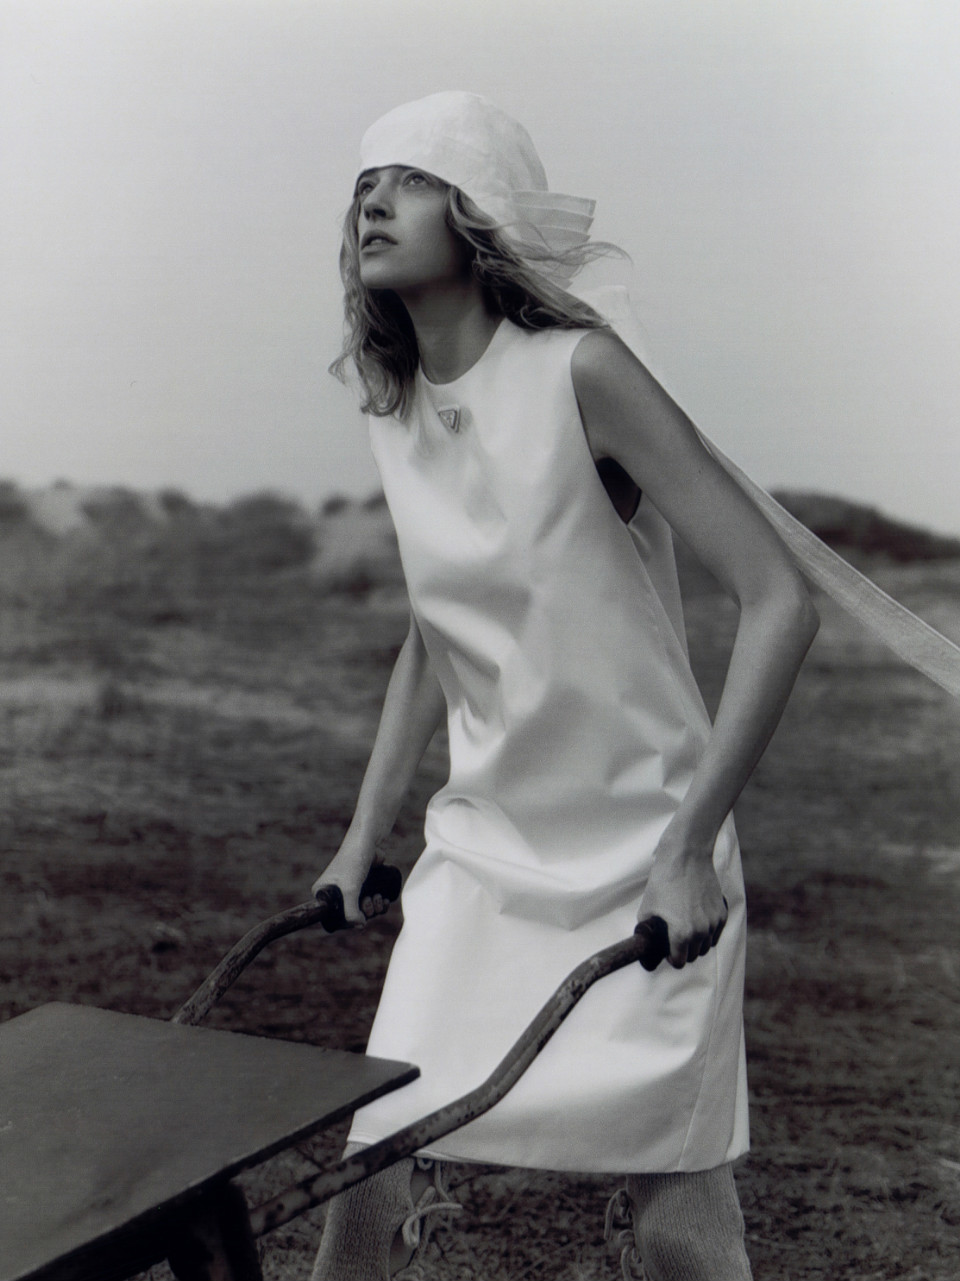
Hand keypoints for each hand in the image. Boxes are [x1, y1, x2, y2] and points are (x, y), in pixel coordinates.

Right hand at [311, 842, 388, 928]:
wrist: (369, 841)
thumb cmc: (353, 860)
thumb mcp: (350, 889)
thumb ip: (351, 911)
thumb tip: (360, 926)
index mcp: (322, 893)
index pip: (334, 918)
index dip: (349, 921)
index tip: (361, 915)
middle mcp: (334, 892)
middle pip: (351, 915)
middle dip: (366, 912)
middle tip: (370, 901)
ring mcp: (350, 889)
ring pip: (364, 909)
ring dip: (374, 908)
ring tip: (378, 897)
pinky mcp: (364, 885)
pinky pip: (372, 902)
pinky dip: (379, 904)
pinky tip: (385, 901)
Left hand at [638, 831, 727, 968]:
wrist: (686, 857)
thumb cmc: (664, 881)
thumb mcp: (647, 908)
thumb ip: (649, 931)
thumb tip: (647, 943)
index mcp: (682, 934)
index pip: (679, 962)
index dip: (671, 958)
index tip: (668, 950)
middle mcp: (701, 932)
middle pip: (694, 956)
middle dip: (684, 951)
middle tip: (675, 939)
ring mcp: (714, 922)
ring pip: (707, 946)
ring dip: (697, 943)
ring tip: (687, 929)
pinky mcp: (722, 912)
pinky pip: (716, 933)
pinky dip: (709, 932)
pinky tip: (698, 921)